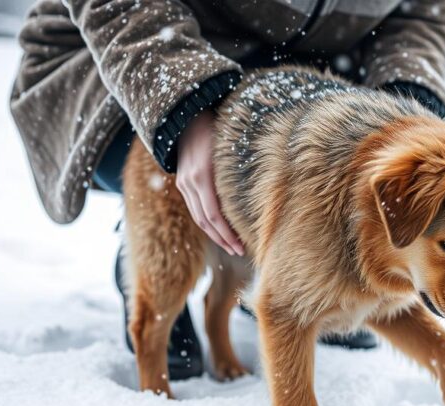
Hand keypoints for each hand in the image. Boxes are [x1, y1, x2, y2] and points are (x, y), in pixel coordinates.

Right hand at [175, 111, 243, 255]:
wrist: (187, 115)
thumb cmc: (217, 126)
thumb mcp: (229, 145)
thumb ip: (239, 169)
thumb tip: (262, 191)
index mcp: (201, 175)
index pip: (213, 215)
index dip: (227, 233)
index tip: (242, 246)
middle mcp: (189, 182)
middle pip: (205, 221)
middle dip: (223, 239)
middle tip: (240, 252)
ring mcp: (184, 182)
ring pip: (198, 218)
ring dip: (215, 234)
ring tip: (231, 246)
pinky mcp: (182, 181)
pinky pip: (195, 208)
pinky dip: (207, 222)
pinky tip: (220, 229)